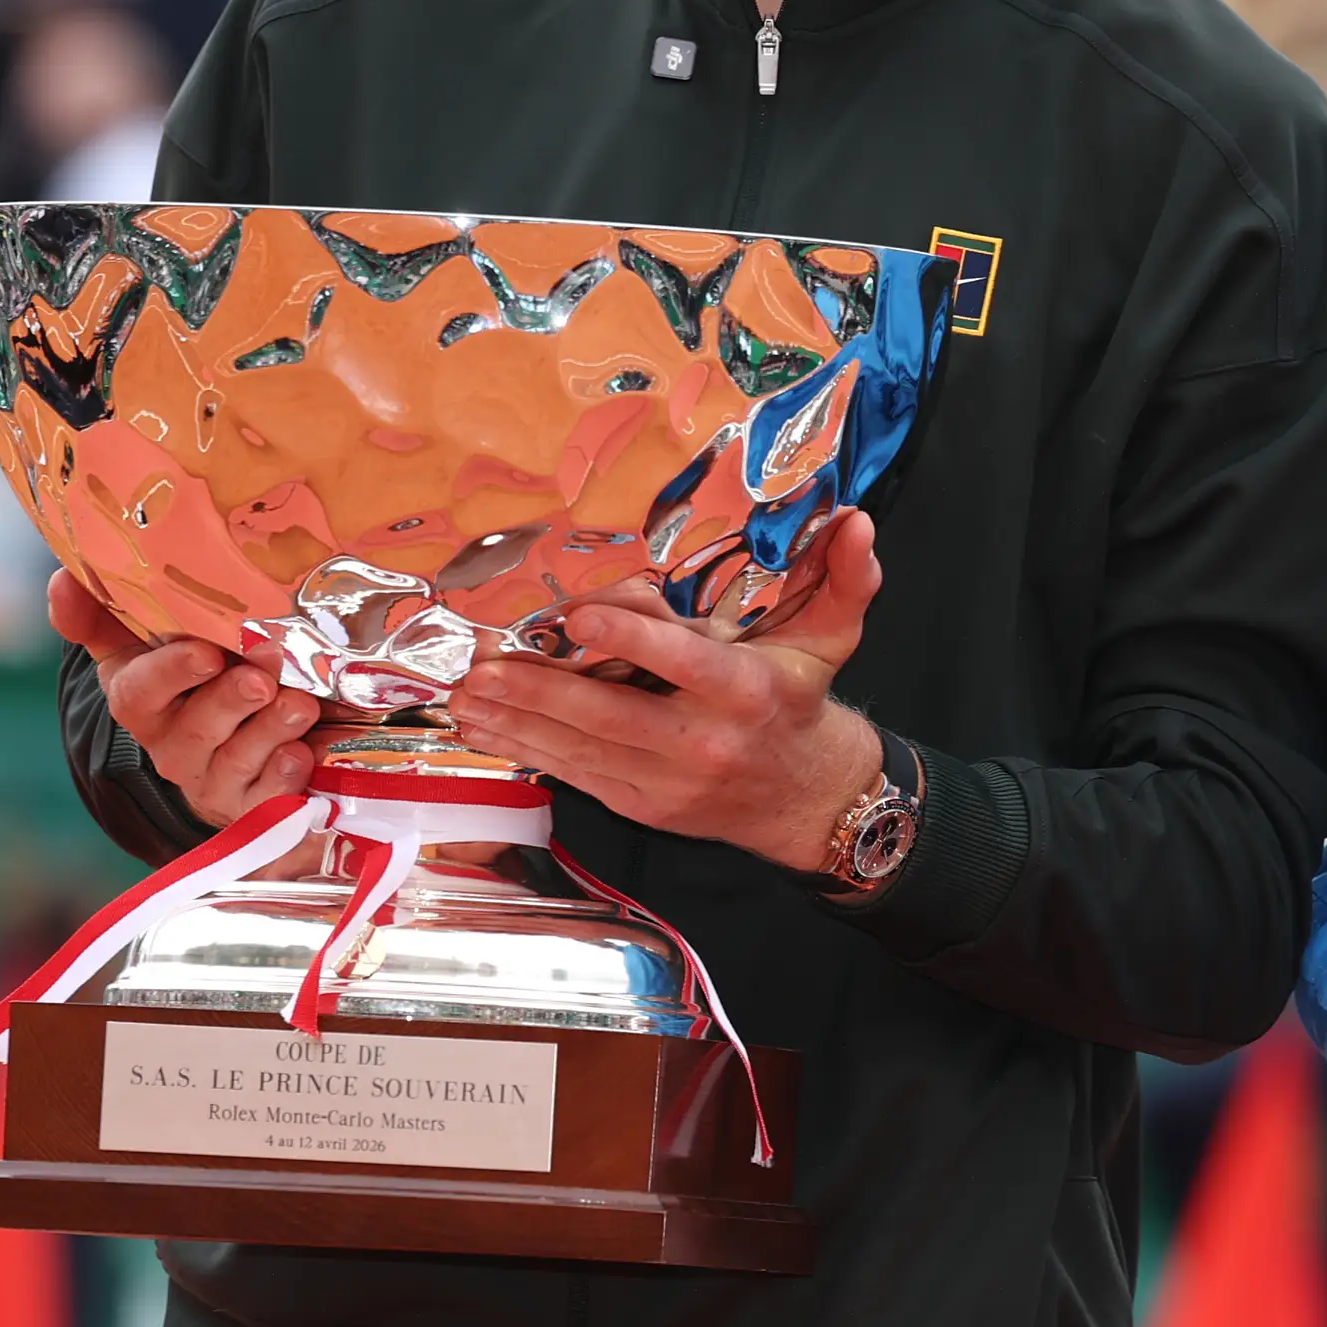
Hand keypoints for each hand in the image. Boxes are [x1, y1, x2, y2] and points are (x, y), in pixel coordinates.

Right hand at [50, 569, 318, 822]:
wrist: (228, 753)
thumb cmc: (191, 680)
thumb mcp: (144, 645)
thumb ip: (103, 614)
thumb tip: (62, 579)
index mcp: (142, 700)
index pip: (138, 692)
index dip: (170, 672)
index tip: (206, 652)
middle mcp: (171, 744)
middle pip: (194, 728)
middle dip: (230, 699)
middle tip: (262, 678)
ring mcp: (211, 778)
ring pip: (236, 759)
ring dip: (269, 730)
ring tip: (299, 704)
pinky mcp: (250, 805)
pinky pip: (266, 798)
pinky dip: (285, 774)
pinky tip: (301, 753)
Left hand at [450, 510, 887, 876]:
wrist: (804, 799)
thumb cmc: (799, 704)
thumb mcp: (832, 638)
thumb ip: (848, 578)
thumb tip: (860, 523)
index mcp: (745, 693)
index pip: (682, 664)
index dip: (631, 639)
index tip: (579, 615)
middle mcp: (702, 741)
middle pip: (609, 715)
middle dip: (539, 691)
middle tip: (484, 666)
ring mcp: (665, 781)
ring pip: (579, 749)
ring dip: (516, 722)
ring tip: (466, 695)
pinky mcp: (639, 804)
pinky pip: (575, 775)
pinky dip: (527, 750)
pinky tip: (488, 728)